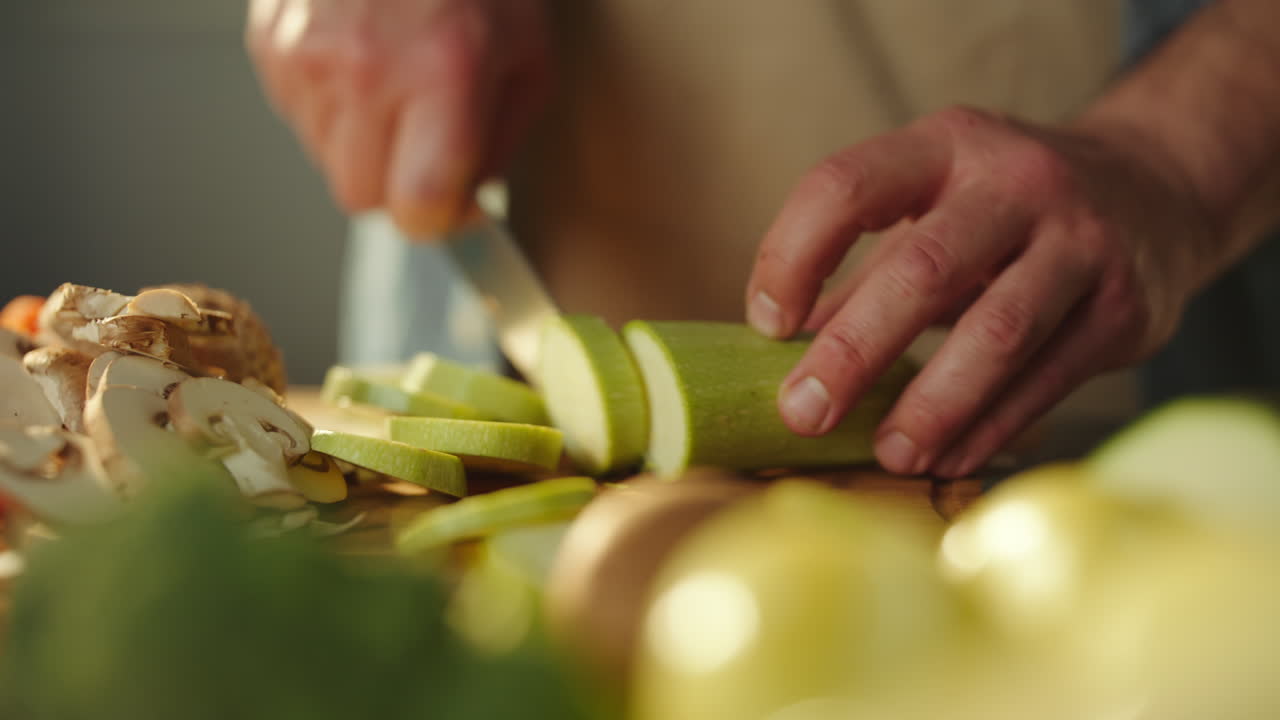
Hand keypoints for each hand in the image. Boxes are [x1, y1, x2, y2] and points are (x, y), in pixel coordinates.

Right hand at [246, 0, 549, 235]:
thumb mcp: (527, 60)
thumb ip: (497, 146)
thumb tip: (462, 208)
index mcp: (441, 75)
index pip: (415, 207)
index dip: (436, 217)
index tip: (450, 204)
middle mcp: (364, 70)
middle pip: (363, 198)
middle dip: (398, 183)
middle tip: (424, 138)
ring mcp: (306, 57)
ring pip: (326, 161)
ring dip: (362, 142)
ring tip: (392, 81)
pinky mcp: (270, 46)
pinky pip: (299, 119)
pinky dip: (330, 106)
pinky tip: (359, 59)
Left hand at [746, 106, 1218, 477]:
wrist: (1155, 190)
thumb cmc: (1007, 209)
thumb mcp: (935, 205)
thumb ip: (865, 270)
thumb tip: (783, 353)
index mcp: (945, 146)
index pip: (846, 187)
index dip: (793, 255)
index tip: (769, 325)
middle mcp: (1017, 182)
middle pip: (922, 269)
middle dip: (854, 350)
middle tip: (804, 413)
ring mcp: (1081, 241)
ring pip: (997, 333)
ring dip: (932, 405)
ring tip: (887, 455)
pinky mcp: (1124, 307)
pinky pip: (1047, 379)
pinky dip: (990, 427)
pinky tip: (947, 459)